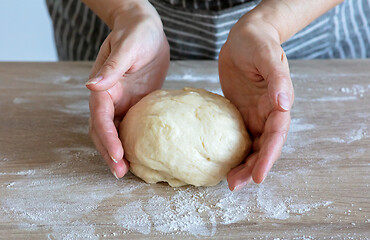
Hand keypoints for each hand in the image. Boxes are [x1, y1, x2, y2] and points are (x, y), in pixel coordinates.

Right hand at [86, 11, 169, 178]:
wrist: (146, 29)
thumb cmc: (136, 34)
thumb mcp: (125, 48)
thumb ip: (111, 69)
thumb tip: (91, 86)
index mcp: (103, 87)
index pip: (100, 118)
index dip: (107, 138)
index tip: (117, 155)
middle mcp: (109, 98)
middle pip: (102, 131)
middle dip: (109, 153)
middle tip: (120, 172)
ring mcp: (121, 103)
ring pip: (114, 133)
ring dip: (117, 152)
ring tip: (126, 171)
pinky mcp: (135, 104)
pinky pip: (129, 127)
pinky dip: (131, 142)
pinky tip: (140, 154)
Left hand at [219, 17, 293, 190]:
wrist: (243, 38)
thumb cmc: (257, 44)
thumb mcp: (268, 57)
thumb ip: (276, 79)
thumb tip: (283, 103)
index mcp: (278, 103)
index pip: (276, 136)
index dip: (268, 157)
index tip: (257, 176)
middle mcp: (268, 113)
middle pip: (263, 147)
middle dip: (252, 168)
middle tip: (235, 185)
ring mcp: (253, 115)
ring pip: (251, 146)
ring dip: (242, 165)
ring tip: (228, 181)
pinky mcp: (239, 113)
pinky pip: (236, 136)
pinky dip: (231, 151)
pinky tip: (221, 162)